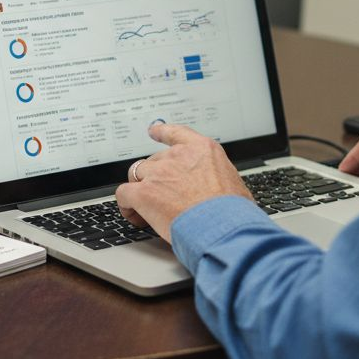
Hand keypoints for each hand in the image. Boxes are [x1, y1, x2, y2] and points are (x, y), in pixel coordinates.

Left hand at [114, 123, 254, 242]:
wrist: (223, 226)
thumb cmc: (233, 212)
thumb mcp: (234, 183)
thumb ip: (216, 179)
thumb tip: (216, 193)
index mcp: (202, 149)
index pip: (176, 133)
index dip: (161, 132)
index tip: (154, 131)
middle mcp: (178, 156)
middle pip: (153, 160)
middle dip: (154, 178)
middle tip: (161, 198)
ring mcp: (159, 173)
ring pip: (136, 174)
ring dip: (139, 189)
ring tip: (145, 209)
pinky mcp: (144, 193)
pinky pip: (124, 193)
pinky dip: (126, 206)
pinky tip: (135, 216)